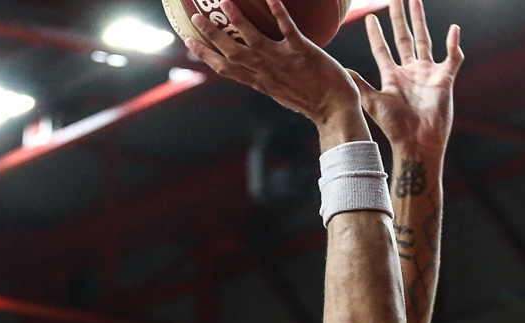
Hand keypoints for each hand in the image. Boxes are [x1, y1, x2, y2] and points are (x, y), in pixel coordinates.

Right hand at [183, 0, 362, 134]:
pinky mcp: (303, 52)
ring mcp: (284, 62)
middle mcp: (267, 72)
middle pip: (232, 52)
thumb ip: (267, 80)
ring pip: (254, 39)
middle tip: (195, 17)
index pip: (226, 68)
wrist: (336, 110)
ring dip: (238, 21)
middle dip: (211, 35)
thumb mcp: (281, 93)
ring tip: (224, 1)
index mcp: (260, 82)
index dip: (205, 54)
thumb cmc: (312, 101)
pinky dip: (279, 12)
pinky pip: (289, 29)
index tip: (189, 41)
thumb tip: (257, 72)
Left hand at [353, 0, 463, 156]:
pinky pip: (452, 57)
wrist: (417, 142)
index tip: (369, 17)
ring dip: (420, 19)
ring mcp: (428, 74)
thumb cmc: (395, 127)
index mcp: (392, 76)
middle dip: (399, 17)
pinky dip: (454, 44)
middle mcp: (410, 72)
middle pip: (404, 37)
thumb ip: (360, 84)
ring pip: (424, 40)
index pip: (382, 50)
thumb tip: (342, 70)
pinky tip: (453, 29)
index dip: (376, 34)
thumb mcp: (374, 102)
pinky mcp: (444, 79)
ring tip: (415, 0)